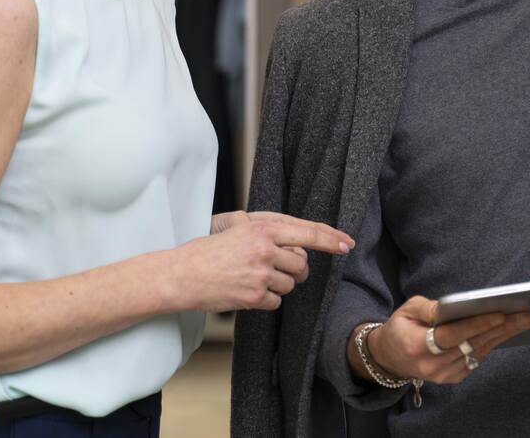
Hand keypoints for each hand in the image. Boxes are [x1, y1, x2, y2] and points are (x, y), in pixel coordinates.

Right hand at [170, 212, 353, 312]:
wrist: (181, 274)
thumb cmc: (209, 250)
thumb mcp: (239, 228)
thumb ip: (269, 232)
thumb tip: (300, 246)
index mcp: (263, 228)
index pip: (308, 233)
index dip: (332, 239)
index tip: (348, 244)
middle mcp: (265, 249)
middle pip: (302, 265)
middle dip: (295, 270)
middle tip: (274, 268)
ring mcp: (260, 274)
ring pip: (290, 284)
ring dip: (278, 285)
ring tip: (253, 278)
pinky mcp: (253, 296)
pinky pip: (276, 302)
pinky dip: (266, 300)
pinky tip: (247, 291)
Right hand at [354, 296, 529, 384]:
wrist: (390, 357)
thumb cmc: (401, 327)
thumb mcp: (407, 309)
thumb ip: (429, 307)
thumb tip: (453, 306)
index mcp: (418, 345)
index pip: (453, 335)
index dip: (477, 324)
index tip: (500, 313)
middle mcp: (432, 365)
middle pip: (472, 345)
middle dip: (500, 329)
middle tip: (524, 316)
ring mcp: (443, 375)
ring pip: (477, 353)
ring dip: (501, 337)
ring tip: (522, 322)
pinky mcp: (451, 378)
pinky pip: (475, 360)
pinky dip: (490, 345)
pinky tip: (505, 333)